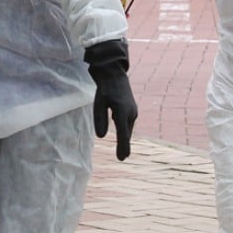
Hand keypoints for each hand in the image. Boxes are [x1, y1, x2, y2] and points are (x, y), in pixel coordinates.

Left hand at [84, 40, 138, 160]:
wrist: (115, 74)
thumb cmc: (104, 88)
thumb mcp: (98, 103)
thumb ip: (100, 119)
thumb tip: (102, 136)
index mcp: (121, 111)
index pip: (122, 134)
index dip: (122, 147)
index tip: (122, 158)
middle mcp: (130, 113)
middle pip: (126, 133)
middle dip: (124, 145)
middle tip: (122, 158)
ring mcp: (133, 111)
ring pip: (128, 129)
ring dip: (125, 138)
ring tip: (123, 151)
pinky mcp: (132, 110)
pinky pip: (128, 124)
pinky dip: (125, 131)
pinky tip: (123, 136)